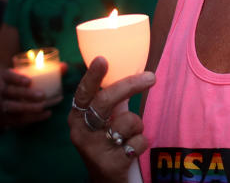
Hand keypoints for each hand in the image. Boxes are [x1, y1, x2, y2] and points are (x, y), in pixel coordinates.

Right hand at [0, 67, 53, 126]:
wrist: (7, 98)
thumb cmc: (26, 83)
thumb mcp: (33, 74)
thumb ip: (50, 69)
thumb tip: (64, 66)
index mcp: (7, 78)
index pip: (7, 76)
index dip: (16, 78)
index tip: (29, 81)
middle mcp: (3, 91)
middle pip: (9, 92)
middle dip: (25, 94)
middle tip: (42, 95)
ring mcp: (4, 105)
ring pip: (10, 107)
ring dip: (27, 108)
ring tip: (42, 106)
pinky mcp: (8, 118)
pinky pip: (17, 120)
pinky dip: (32, 118)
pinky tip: (47, 114)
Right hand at [68, 57, 156, 180]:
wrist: (106, 179)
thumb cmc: (107, 142)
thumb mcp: (104, 120)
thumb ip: (113, 99)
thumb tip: (130, 70)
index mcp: (78, 117)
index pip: (84, 93)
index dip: (92, 76)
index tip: (102, 59)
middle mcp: (81, 132)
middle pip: (105, 101)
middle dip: (130, 85)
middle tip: (151, 77)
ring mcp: (94, 149)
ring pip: (128, 122)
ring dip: (137, 126)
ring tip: (129, 136)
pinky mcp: (110, 164)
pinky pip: (138, 141)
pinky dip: (141, 143)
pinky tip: (131, 150)